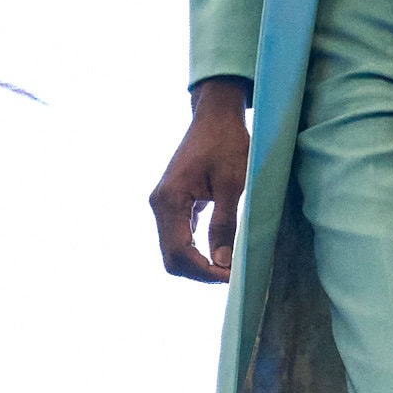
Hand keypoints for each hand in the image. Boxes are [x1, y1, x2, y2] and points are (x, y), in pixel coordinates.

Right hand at [150, 77, 250, 282]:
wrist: (215, 116)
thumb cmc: (227, 142)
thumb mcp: (233, 183)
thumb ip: (225, 223)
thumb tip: (222, 262)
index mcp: (169, 200)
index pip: (178, 253)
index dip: (204, 272)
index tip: (232, 276)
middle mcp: (159, 205)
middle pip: (172, 257)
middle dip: (200, 272)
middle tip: (232, 274)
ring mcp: (164, 204)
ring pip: (175, 249)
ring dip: (199, 263)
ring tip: (230, 265)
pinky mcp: (174, 203)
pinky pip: (180, 236)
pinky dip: (197, 250)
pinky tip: (221, 252)